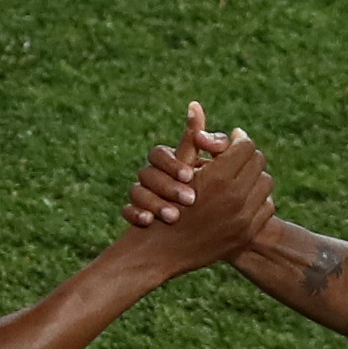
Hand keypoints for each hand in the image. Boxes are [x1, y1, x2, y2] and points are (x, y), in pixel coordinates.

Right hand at [122, 99, 216, 227]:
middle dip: (168, 186)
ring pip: (136, 192)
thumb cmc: (212, 193)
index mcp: (168, 161)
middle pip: (147, 173)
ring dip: (154, 202)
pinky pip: (127, 211)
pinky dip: (135, 214)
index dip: (172, 164)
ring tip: (174, 216)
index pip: (159, 154)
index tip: (189, 176)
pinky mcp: (135, 215)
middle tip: (189, 199)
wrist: (197, 228)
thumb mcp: (217, 168)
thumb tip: (220, 121)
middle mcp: (151, 176)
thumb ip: (216, 145)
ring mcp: (141, 195)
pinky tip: (148, 221)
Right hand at [137, 119, 274, 278]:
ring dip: (254, 177)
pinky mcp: (247, 233)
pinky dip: (257, 200)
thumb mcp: (177, 168)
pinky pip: (267, 207)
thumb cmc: (162, 204)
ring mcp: (244, 218)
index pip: (246, 146)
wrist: (160, 250)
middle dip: (247, 157)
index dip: (238, 140)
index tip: (231, 141)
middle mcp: (236, 197)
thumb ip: (192, 137)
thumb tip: (195, 105)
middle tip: (235, 157)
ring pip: (266, 183)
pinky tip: (242, 198)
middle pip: (258, 162)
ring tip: (239, 177)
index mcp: (219, 177)